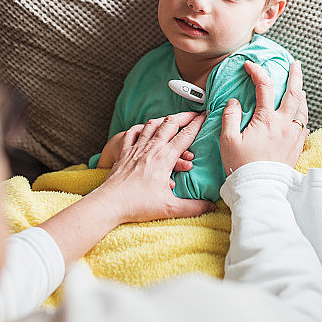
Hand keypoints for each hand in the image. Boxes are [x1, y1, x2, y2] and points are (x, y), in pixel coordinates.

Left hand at [97, 111, 213, 222]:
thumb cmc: (137, 205)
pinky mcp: (124, 152)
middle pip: (169, 124)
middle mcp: (151, 149)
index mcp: (164, 159)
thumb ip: (194, 207)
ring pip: (151, 125)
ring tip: (171, 118)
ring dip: (164, 119)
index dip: (197, 124)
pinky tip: (142, 128)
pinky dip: (140, 127)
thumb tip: (212, 207)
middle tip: (193, 113)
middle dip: (184, 116)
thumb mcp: (170, 208)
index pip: (185, 136)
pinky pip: (132, 133)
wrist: (110, 203)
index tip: (205, 116)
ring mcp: (136, 148)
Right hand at [220, 60, 307, 172]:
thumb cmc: (241, 166)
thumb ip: (231, 116)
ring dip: (301, 95)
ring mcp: (293, 137)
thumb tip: (235, 102)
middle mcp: (284, 125)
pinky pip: (304, 127)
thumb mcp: (228, 140)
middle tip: (295, 64)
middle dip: (295, 75)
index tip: (249, 65)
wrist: (259, 189)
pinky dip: (302, 116)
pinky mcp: (296, 148)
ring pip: (303, 110)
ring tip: (299, 88)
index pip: (264, 86)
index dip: (257, 71)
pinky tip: (299, 116)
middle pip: (294, 93)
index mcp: (267, 120)